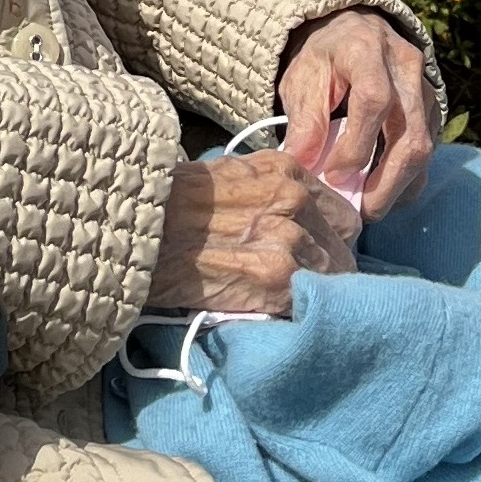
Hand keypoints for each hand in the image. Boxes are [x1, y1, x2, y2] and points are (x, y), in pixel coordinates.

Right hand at [148, 153, 361, 317]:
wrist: (135, 232)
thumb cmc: (174, 205)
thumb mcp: (233, 177)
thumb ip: (275, 191)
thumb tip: (304, 216)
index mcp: (287, 172)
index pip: (342, 212)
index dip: (330, 234)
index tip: (314, 248)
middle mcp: (295, 201)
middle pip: (346, 243)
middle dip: (328, 261)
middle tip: (299, 277)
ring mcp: (289, 240)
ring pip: (335, 276)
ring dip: (314, 289)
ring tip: (285, 297)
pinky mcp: (277, 279)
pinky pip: (310, 300)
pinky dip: (298, 309)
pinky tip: (275, 307)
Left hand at [279, 8, 435, 220]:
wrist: (356, 32)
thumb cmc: (325, 58)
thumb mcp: (304, 79)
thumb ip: (304, 120)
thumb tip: (302, 165)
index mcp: (367, 51)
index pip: (375, 100)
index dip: (356, 145)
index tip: (333, 175)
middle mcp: (406, 67)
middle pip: (410, 134)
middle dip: (385, 183)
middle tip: (359, 212)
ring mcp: (425, 88)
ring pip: (424, 147)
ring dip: (398, 186)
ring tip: (370, 207)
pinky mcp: (434, 109)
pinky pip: (429, 152)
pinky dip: (408, 179)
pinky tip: (384, 192)